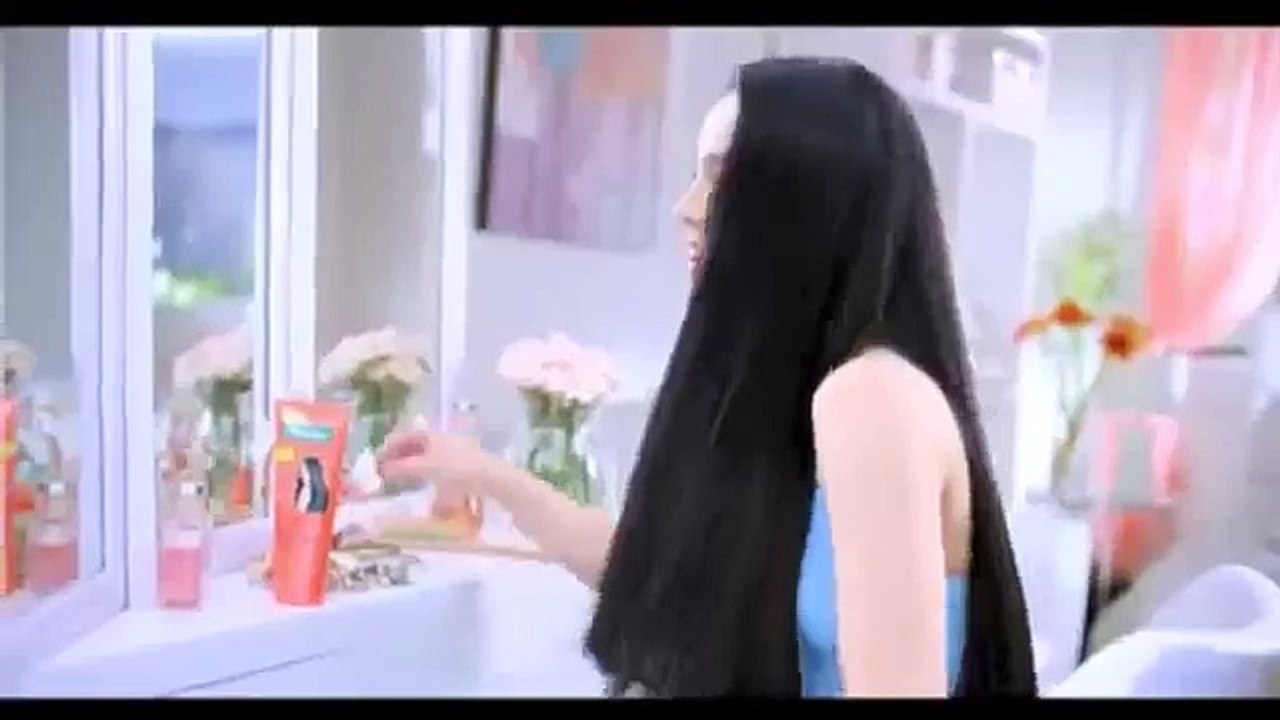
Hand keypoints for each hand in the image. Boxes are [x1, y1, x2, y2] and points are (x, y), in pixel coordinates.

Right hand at [376, 427, 499, 499]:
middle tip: (389, 471)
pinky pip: (442, 466)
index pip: (405, 436)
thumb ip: (401, 468)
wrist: (490, 477)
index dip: (389, 448)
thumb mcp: (424, 468)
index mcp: (433, 434)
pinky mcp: (467, 463)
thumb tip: (383, 468)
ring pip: (430, 456)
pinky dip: (430, 473)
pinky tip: (430, 486)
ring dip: (416, 466)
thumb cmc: (455, 469)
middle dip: (401, 457)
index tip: (377, 461)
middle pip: (417, 445)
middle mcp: (444, 438)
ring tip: (407, 478)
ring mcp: (458, 449)